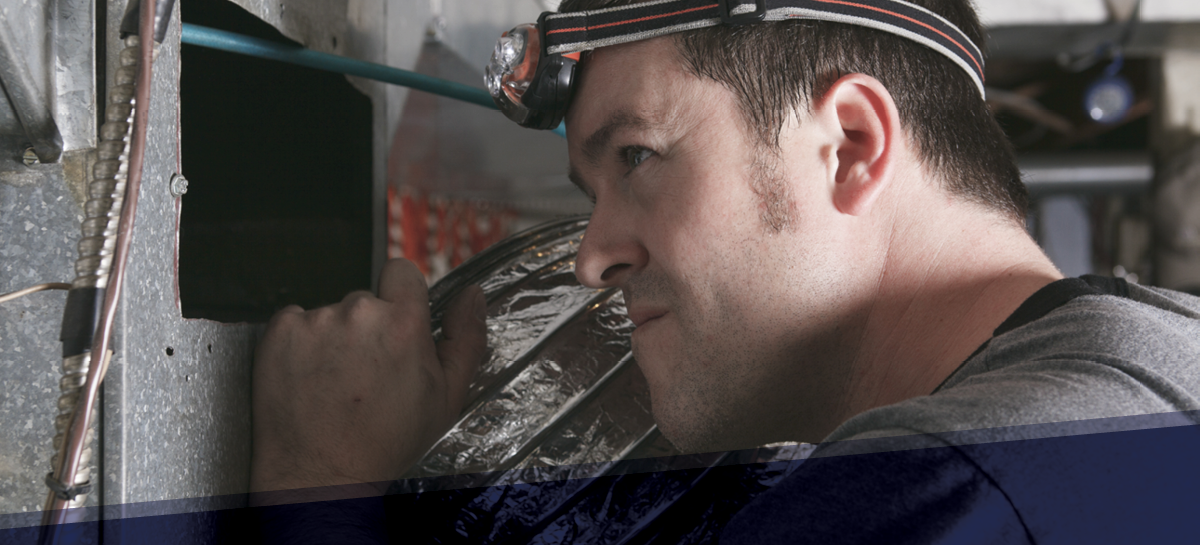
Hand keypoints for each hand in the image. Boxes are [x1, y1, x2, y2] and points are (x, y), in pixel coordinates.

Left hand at [249, 259, 486, 495]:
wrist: (321, 475)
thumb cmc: (384, 443)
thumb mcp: (446, 397)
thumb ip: (466, 338)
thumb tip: (473, 296)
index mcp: (403, 323)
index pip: (401, 270)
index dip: (399, 294)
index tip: (394, 322)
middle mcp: (358, 313)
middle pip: (365, 300)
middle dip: (366, 328)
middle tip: (365, 373)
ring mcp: (315, 321)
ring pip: (330, 314)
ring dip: (333, 338)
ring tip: (335, 382)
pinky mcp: (279, 333)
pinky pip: (294, 322)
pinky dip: (299, 344)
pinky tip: (309, 377)